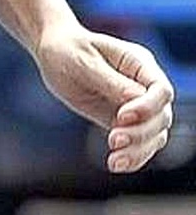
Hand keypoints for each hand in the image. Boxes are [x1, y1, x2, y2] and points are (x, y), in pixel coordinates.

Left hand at [33, 21, 174, 173]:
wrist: (53, 54)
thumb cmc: (67, 50)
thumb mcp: (84, 61)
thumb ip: (110, 81)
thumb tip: (136, 99)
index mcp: (138, 63)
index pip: (161, 89)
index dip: (148, 107)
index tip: (121, 116)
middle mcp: (144, 85)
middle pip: (162, 116)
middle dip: (141, 133)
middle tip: (113, 140)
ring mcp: (137, 105)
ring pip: (155, 135)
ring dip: (139, 151)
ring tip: (114, 161)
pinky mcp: (125, 122)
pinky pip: (140, 144)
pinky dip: (133, 157)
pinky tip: (116, 165)